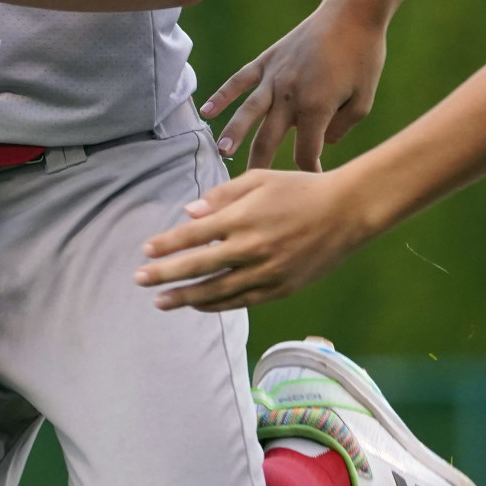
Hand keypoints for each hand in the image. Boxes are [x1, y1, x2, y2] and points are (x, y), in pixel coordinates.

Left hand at [134, 165, 386, 311]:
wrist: (346, 212)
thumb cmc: (300, 190)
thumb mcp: (259, 180)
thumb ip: (221, 197)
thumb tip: (188, 214)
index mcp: (243, 218)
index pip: (194, 235)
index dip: (167, 244)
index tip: (145, 251)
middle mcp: (251, 248)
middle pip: (199, 266)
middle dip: (165, 274)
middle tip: (139, 279)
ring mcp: (267, 272)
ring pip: (217, 291)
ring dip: (186, 297)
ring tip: (161, 302)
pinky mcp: (281, 288)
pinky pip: (241, 301)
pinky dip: (217, 305)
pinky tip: (198, 305)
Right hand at [204, 0, 390, 171]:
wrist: (351, 13)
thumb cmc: (363, 57)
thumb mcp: (364, 99)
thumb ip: (343, 127)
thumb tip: (324, 142)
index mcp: (316, 108)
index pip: (306, 152)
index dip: (309, 171)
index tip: (312, 184)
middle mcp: (289, 96)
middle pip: (270, 140)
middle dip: (263, 168)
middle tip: (252, 190)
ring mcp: (275, 77)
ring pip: (249, 112)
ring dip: (235, 134)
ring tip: (223, 153)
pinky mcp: (267, 60)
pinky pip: (240, 80)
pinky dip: (222, 95)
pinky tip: (207, 111)